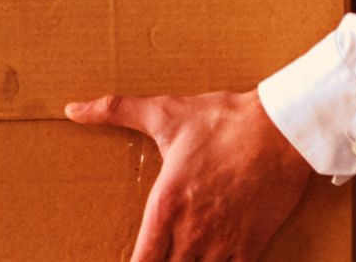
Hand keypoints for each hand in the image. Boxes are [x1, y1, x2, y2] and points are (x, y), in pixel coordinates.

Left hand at [65, 90, 313, 261]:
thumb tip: (73, 109)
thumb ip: (116, 111)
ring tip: (187, 257)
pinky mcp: (251, 245)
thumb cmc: (224, 121)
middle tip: (161, 254)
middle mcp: (191, 232)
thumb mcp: (166, 114)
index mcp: (165, 206)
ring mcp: (222, 243)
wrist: (282, 129)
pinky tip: (213, 261)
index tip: (132, 261)